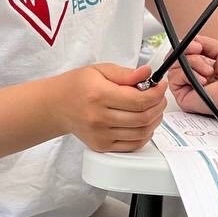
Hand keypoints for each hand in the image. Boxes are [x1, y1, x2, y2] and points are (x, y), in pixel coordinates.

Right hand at [53, 64, 167, 152]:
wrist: (56, 106)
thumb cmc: (77, 86)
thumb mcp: (100, 70)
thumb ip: (126, 73)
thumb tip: (147, 74)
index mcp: (99, 95)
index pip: (139, 100)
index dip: (156, 93)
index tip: (160, 86)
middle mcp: (99, 118)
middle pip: (142, 117)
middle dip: (159, 106)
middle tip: (160, 96)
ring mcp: (101, 135)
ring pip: (141, 133)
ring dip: (154, 120)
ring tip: (154, 108)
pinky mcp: (102, 146)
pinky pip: (132, 145)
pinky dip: (145, 134)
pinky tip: (144, 123)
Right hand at [168, 36, 217, 118]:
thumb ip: (204, 43)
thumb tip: (190, 40)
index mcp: (207, 67)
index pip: (187, 53)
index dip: (188, 46)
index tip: (197, 45)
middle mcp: (197, 76)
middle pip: (178, 57)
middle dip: (187, 50)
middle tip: (198, 50)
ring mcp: (191, 87)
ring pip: (175, 66)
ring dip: (191, 62)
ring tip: (208, 71)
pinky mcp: (185, 97)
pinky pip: (174, 79)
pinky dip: (187, 74)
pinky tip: (202, 80)